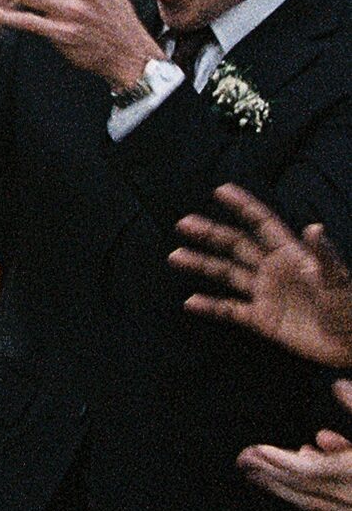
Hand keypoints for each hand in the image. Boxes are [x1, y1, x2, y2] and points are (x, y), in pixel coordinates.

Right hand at [172, 187, 351, 367]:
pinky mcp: (263, 320)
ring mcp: (266, 294)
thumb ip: (323, 255)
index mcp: (291, 254)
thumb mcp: (339, 279)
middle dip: (210, 234)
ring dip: (202, 264)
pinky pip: (230, 311)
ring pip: (227, 274)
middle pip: (236, 246)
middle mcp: (273, 270)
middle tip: (184, 223)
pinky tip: (190, 302)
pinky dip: (210, 307)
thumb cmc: (350, 307)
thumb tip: (314, 227)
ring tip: (176, 256)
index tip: (220, 190)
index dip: (243, 206)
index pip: (262, 223)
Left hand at [239, 385, 351, 510]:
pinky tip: (296, 497)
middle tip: (242, 461)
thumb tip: (338, 384)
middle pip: (300, 486)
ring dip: (280, 489)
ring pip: (310, 503)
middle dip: (268, 472)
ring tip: (257, 477)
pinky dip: (304, 503)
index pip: (307, 469)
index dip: (279, 459)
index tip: (255, 451)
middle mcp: (350, 497)